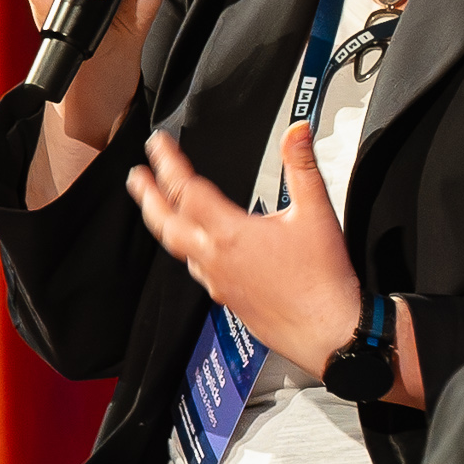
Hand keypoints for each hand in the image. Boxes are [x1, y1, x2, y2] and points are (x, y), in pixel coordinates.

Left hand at [125, 123, 362, 375]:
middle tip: (136, 178)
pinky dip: (189, 251)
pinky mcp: (228, 300)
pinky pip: (198, 270)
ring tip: (162, 211)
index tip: (157, 146)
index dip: (167, 162)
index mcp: (231, 233)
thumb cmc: (323, 280)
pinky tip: (200, 250)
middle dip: (147, 197)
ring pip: (178, 249)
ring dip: (166, 224)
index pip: (186, 189)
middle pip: (166, 223)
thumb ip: (303, 167)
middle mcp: (216, 259)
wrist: (327, 332)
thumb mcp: (317, 212)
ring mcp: (219, 282)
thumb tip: (297, 132)